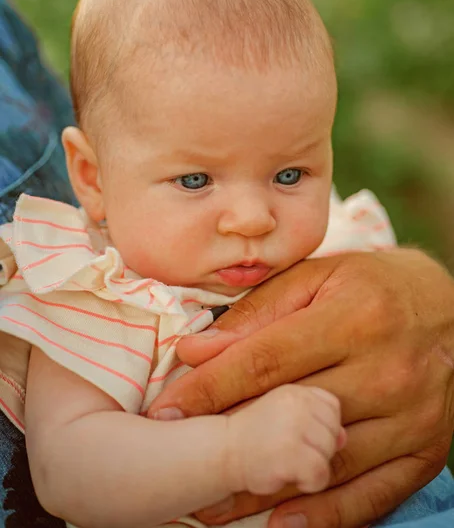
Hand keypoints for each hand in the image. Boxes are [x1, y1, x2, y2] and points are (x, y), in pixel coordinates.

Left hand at [149, 249, 453, 527]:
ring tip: (211, 506)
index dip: (210, 389)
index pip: (266, 360)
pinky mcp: (426, 449)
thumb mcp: (316, 278)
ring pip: (325, 463)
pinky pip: (373, 493)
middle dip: (227, 439)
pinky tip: (280, 523)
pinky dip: (326, 515)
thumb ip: (256, 313)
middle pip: (291, 415)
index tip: (165, 411)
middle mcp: (385, 370)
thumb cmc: (372, 285)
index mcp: (353, 317)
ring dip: (265, 487)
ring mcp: (410, 416)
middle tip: (175, 462)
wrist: (451, 307)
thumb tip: (196, 349)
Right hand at [225, 385, 345, 495]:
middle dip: (318, 448)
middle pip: (333, 431)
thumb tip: (343, 437)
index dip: (322, 426)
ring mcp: (293, 426)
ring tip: (287, 462)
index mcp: (296, 391)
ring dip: (312, 465)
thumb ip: (315, 420)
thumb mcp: (285, 417)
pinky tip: (289, 475)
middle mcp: (296, 403)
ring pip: (328, 453)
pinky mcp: (289, 452)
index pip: (332, 407)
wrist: (223, 451)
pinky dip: (309, 483)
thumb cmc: (256, 436)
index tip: (301, 435)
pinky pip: (320, 474)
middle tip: (290, 451)